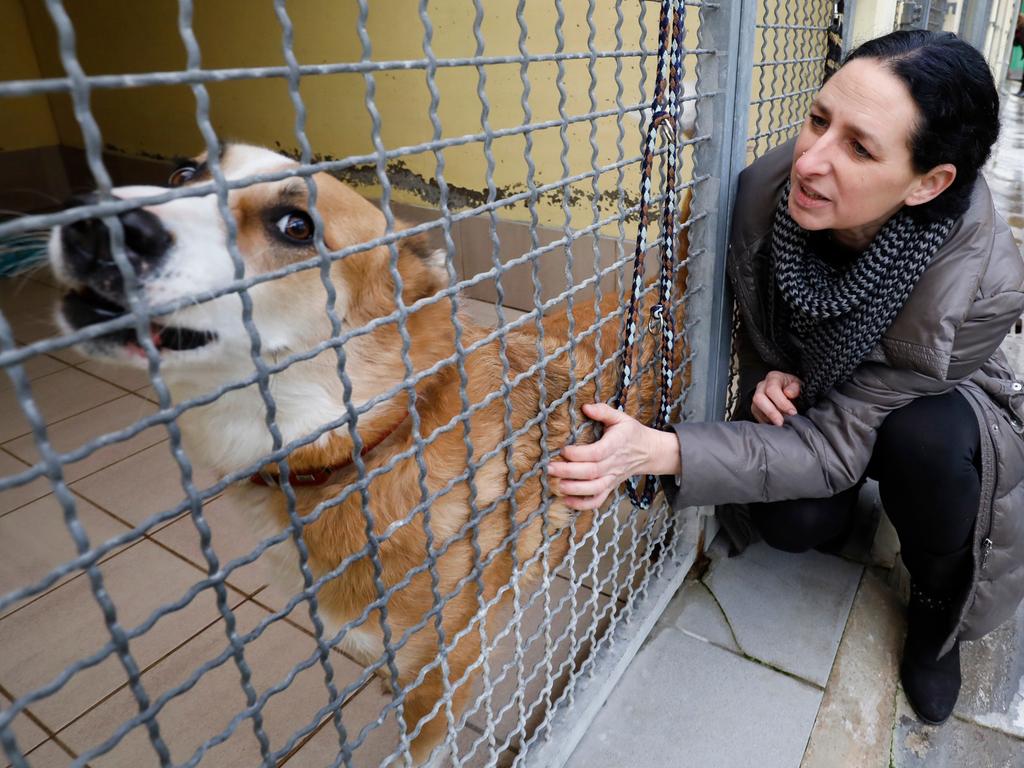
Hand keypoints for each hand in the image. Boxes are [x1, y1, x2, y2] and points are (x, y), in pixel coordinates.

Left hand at [546, 402, 679, 510]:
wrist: (648, 452)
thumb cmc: (631, 433)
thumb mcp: (620, 417)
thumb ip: (603, 411)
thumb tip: (585, 407)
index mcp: (616, 444)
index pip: (597, 453)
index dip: (579, 454)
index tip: (563, 449)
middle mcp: (614, 464)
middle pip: (592, 472)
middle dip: (568, 472)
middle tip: (549, 468)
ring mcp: (613, 478)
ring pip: (594, 489)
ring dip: (574, 489)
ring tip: (556, 484)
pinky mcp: (610, 487)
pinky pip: (598, 500)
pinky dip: (582, 505)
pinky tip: (566, 500)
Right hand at [750, 371, 802, 425]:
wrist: (788, 392)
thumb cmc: (793, 388)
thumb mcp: (799, 384)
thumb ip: (795, 388)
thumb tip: (788, 393)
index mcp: (773, 378)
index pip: (772, 389)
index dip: (782, 402)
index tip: (792, 412)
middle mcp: (762, 386)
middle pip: (759, 398)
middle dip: (771, 412)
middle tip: (781, 422)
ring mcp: (757, 398)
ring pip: (756, 409)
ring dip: (769, 419)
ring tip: (781, 425)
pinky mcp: (755, 409)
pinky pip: (757, 417)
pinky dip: (767, 422)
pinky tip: (776, 425)